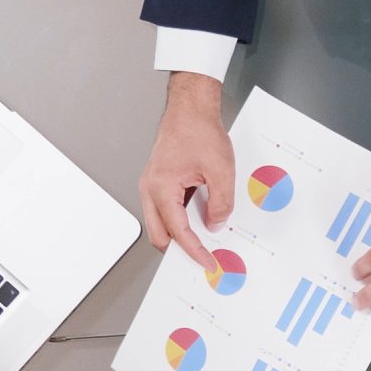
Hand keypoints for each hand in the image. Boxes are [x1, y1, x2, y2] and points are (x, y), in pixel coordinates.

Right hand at [139, 72, 233, 269]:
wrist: (190, 108)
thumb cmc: (198, 129)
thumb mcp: (220, 170)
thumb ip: (220, 202)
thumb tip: (216, 224)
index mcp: (161, 187)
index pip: (177, 232)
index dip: (194, 251)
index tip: (208, 262)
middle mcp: (150, 188)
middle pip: (160, 235)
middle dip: (180, 250)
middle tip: (203, 258)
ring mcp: (152, 185)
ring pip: (160, 223)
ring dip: (179, 234)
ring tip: (203, 241)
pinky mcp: (159, 182)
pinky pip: (165, 209)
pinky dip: (180, 219)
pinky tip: (199, 219)